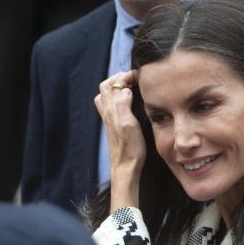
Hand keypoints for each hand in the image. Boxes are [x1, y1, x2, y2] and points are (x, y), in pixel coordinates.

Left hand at [94, 71, 144, 211]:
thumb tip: (124, 89)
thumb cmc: (129, 149)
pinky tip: (130, 104)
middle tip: (134, 80)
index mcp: (111, 110)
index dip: (123, 76)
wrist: (125, 168)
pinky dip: (119, 99)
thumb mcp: (129, 125)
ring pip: (107, 97)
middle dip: (118, 79)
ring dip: (117, 89)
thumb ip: (124, 105)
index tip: (138, 77)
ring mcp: (110, 120)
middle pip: (106, 88)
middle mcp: (107, 113)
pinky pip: (112, 106)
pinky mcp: (114, 126)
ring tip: (131, 89)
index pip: (111, 84)